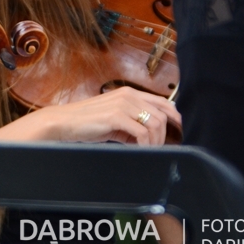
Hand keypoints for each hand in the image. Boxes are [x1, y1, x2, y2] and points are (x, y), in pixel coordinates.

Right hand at [33, 86, 180, 145]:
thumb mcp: (115, 120)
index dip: (176, 118)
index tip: (180, 132)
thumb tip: (152, 138)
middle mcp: (129, 95)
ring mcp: (123, 104)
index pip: (163, 103)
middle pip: (163, 114)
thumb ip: (133, 124)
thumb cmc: (87, 123)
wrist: (64, 122)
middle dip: (166, 135)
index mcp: (129, 93)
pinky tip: (138, 150)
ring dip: (155, 142)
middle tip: (160, 148)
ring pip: (155, 124)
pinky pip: (142, 133)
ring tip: (147, 151)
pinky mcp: (116, 116)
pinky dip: (145, 145)